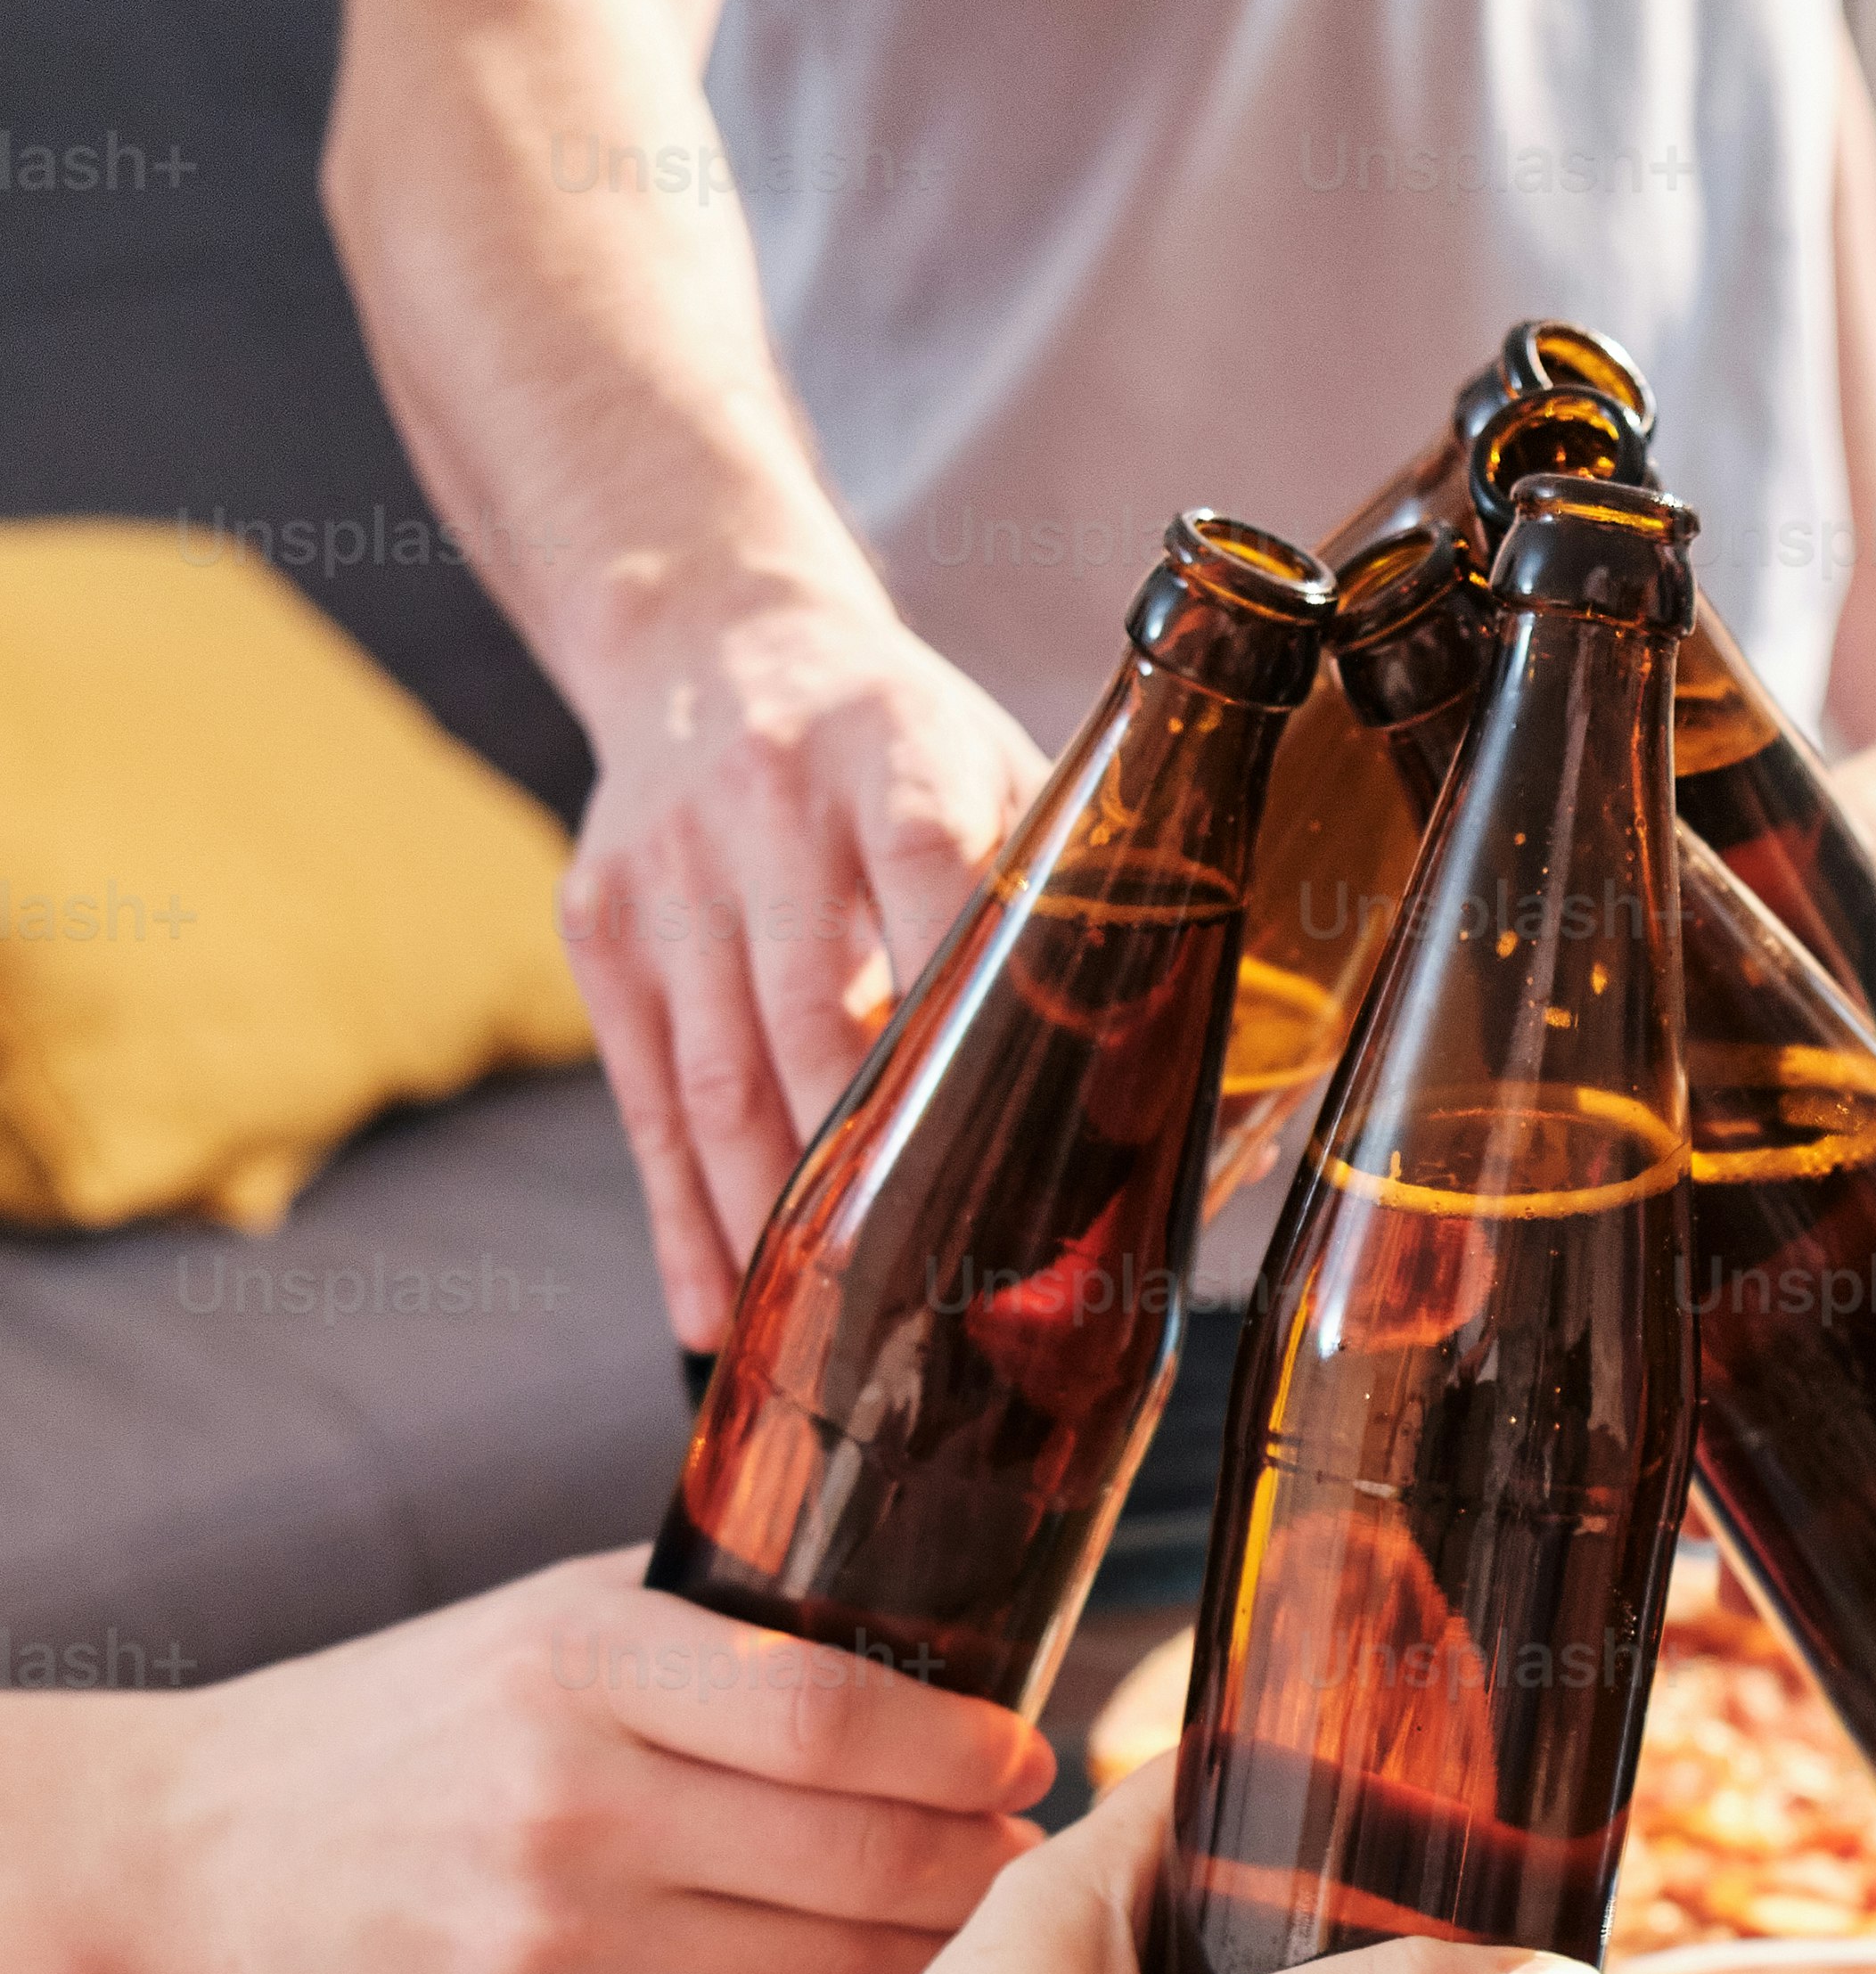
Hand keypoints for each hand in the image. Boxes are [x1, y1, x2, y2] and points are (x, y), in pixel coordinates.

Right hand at [144, 1552, 1051, 1973]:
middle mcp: (576, 1813)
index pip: (834, 1720)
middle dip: (981, 1872)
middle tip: (1027, 1868)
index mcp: (585, 1670)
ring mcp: (561, 1953)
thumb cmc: (406, 1724)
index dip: (963, 1754)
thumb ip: (718, 1638)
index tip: (1020, 1765)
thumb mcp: (546, 1625)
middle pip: (861, 1862)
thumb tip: (928, 1668)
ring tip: (979, 1947)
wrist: (197, 1860)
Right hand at [564, 589, 1046, 1353]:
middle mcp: (768, 808)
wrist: (707, 630)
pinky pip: (641, 1097)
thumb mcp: (995, 760)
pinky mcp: (598, 923)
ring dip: (766, 1223)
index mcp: (893, 757)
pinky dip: (677, 1219)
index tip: (1017, 1161)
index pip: (930, 890)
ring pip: (716, 1078)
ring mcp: (668, 871)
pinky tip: (716, 1315)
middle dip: (862, 1172)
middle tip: (926, 1307)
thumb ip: (1071, 891)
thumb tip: (1179, 1077)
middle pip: (809, 1019)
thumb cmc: (893, 735)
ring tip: (818, 1344)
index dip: (965, 1028)